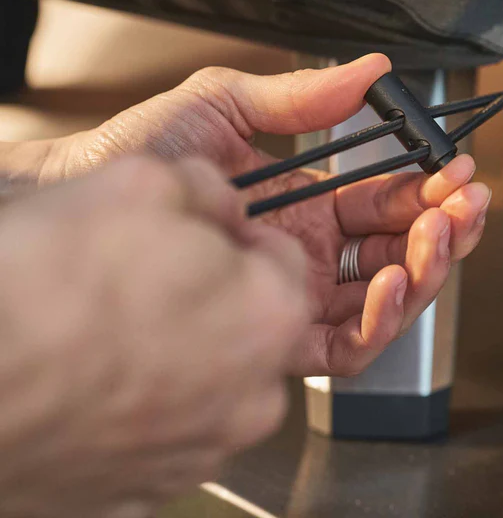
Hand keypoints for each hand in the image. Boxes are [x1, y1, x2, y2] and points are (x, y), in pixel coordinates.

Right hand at [0, 156, 306, 517]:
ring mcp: (196, 455)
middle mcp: (250, 398)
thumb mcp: (146, 180)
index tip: (206, 236)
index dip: (239, 237)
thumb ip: (209, 190)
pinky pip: (160, 432)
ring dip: (178, 350)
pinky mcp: (139, 494)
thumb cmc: (51, 282)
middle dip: (214, 295)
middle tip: (151, 276)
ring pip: (208, 381)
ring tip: (111, 326)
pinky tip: (94, 375)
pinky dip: (138, 403)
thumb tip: (221, 203)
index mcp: (270, 317)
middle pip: (251, 326)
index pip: (285, 260)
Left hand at [48, 55, 490, 376]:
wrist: (84, 196)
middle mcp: (309, 253)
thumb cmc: (142, 153)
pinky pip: (346, 343)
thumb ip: (303, 96)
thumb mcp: (228, 107)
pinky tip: (393, 279)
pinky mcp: (274, 332)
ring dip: (426, 268)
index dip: (429, 187)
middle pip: (399, 251)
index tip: (456, 168)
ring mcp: (294, 294)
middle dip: (444, 227)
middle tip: (466, 202)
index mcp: (310, 204)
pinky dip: (381, 317)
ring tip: (440, 232)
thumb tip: (370, 70)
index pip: (388, 202)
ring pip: (385, 299)